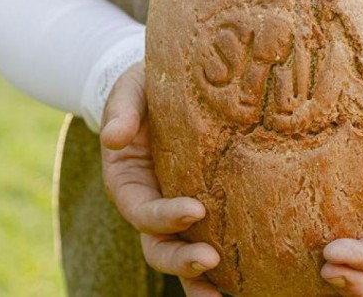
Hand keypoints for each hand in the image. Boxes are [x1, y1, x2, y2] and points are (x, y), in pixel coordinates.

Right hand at [100, 62, 221, 295]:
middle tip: (211, 262)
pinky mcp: (204, 205)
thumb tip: (114, 138)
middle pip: (158, 245)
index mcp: (128, 182)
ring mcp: (176, 209)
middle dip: (181, 260)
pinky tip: (248, 278)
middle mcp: (150, 204)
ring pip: (182, 253)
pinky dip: (224, 266)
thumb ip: (121, 111)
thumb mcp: (130, 90)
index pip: (142, 210)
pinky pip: (211, 239)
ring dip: (198, 278)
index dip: (164, 216)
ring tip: (223, 296)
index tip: (195, 211)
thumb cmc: (146, 87)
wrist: (167, 88)